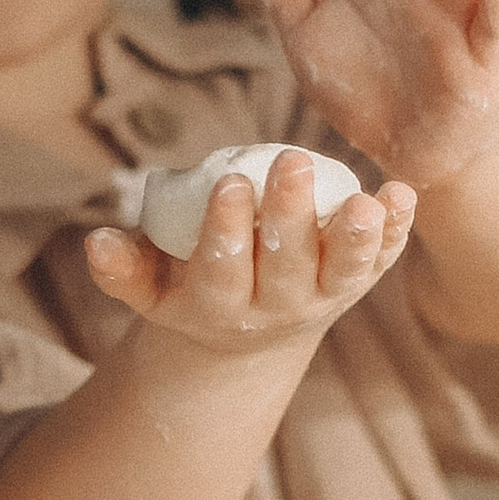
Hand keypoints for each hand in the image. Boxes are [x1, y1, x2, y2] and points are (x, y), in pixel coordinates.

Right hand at [83, 147, 414, 348]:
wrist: (246, 337)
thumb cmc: (188, 289)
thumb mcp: (151, 289)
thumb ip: (124, 268)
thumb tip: (95, 242)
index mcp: (219, 304)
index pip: (223, 268)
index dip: (226, 229)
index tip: (231, 183)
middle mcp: (277, 307)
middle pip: (287, 266)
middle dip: (289, 214)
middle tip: (292, 162)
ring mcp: (323, 297)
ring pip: (343, 274)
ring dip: (356, 238)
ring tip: (365, 202)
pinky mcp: (358, 282)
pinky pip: (380, 260)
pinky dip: (395, 232)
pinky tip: (403, 195)